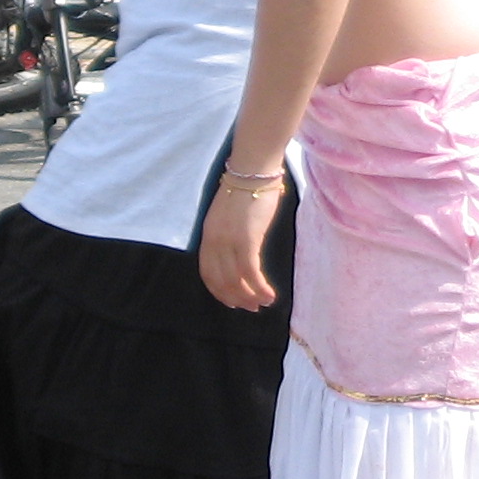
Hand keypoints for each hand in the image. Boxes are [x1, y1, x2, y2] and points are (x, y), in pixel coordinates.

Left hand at [198, 180, 283, 307]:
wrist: (253, 170)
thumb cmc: (247, 188)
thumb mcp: (230, 214)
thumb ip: (230, 233)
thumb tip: (241, 250)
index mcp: (208, 236)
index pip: (208, 272)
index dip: (219, 291)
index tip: (232, 301)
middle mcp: (214, 242)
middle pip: (221, 280)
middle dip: (236, 298)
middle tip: (250, 308)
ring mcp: (229, 241)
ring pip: (235, 280)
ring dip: (250, 296)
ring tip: (263, 304)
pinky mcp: (246, 239)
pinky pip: (250, 272)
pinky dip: (260, 287)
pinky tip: (270, 295)